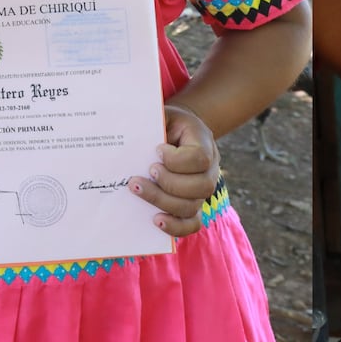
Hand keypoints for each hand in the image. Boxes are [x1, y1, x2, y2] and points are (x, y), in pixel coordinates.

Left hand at [129, 104, 220, 237]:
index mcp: (204, 142)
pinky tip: (155, 219)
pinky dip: (175, 227)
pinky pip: (192, 224)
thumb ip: (153, 121)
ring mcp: (203, 190)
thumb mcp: (163, 115)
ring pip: (192, 206)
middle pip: (200, 186)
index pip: (200, 158)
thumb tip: (129, 131)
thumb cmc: (167, 124)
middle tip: (142, 174)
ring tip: (137, 190)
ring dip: (162, 201)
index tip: (156, 150)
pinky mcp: (194, 205)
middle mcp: (210, 169)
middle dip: (167, 184)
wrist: (179, 132)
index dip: (177, 160)